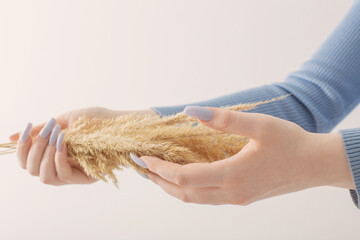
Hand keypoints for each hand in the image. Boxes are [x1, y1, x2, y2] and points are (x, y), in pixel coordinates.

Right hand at [10, 107, 158, 185]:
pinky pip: (63, 176)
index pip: (29, 161)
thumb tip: (12, 136)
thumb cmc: (96, 120)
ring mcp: (74, 174)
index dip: (22, 150)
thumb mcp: (65, 121)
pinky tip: (63, 146)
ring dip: (45, 156)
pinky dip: (58, 159)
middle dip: (33, 152)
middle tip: (44, 135)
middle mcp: (62, 167)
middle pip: (33, 171)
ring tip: (55, 138)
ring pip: (45, 177)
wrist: (121, 122)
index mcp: (55, 155)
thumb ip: (41, 131)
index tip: (24, 133)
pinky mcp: (87, 177)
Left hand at [134, 106, 354, 204]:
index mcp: (232, 176)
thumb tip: (190, 111)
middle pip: (183, 193)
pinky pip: (206, 198)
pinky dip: (188, 190)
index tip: (144, 157)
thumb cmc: (290, 143)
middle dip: (159, 180)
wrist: (315, 165)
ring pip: (194, 199)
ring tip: (155, 174)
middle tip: (141, 167)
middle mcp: (231, 193)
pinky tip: (183, 179)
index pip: (184, 178)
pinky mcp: (242, 197)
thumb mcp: (259, 126)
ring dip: (171, 188)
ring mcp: (236, 198)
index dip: (160, 168)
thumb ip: (223, 120)